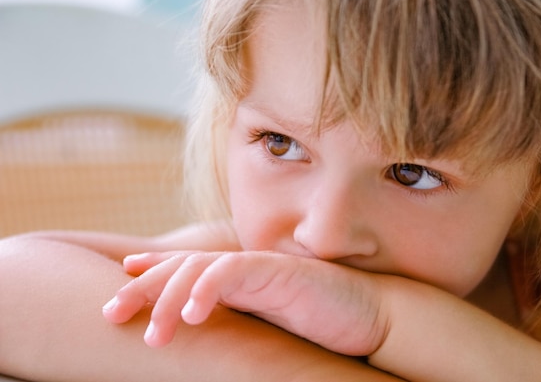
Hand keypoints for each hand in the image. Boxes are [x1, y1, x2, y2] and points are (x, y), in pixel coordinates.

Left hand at [102, 251, 387, 355]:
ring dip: (168, 298)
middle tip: (111, 313)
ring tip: (151, 335)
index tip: (122, 279)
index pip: (186, 267)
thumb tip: (204, 328)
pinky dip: (206, 290)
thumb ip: (238, 314)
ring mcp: (258, 265)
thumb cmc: (320, 320)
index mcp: (237, 277)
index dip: (153, 270)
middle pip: (181, 266)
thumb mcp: (267, 320)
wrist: (367, 313)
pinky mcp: (277, 271)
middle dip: (142, 287)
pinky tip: (190, 316)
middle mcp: (242, 266)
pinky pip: (232, 272)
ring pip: (199, 269)